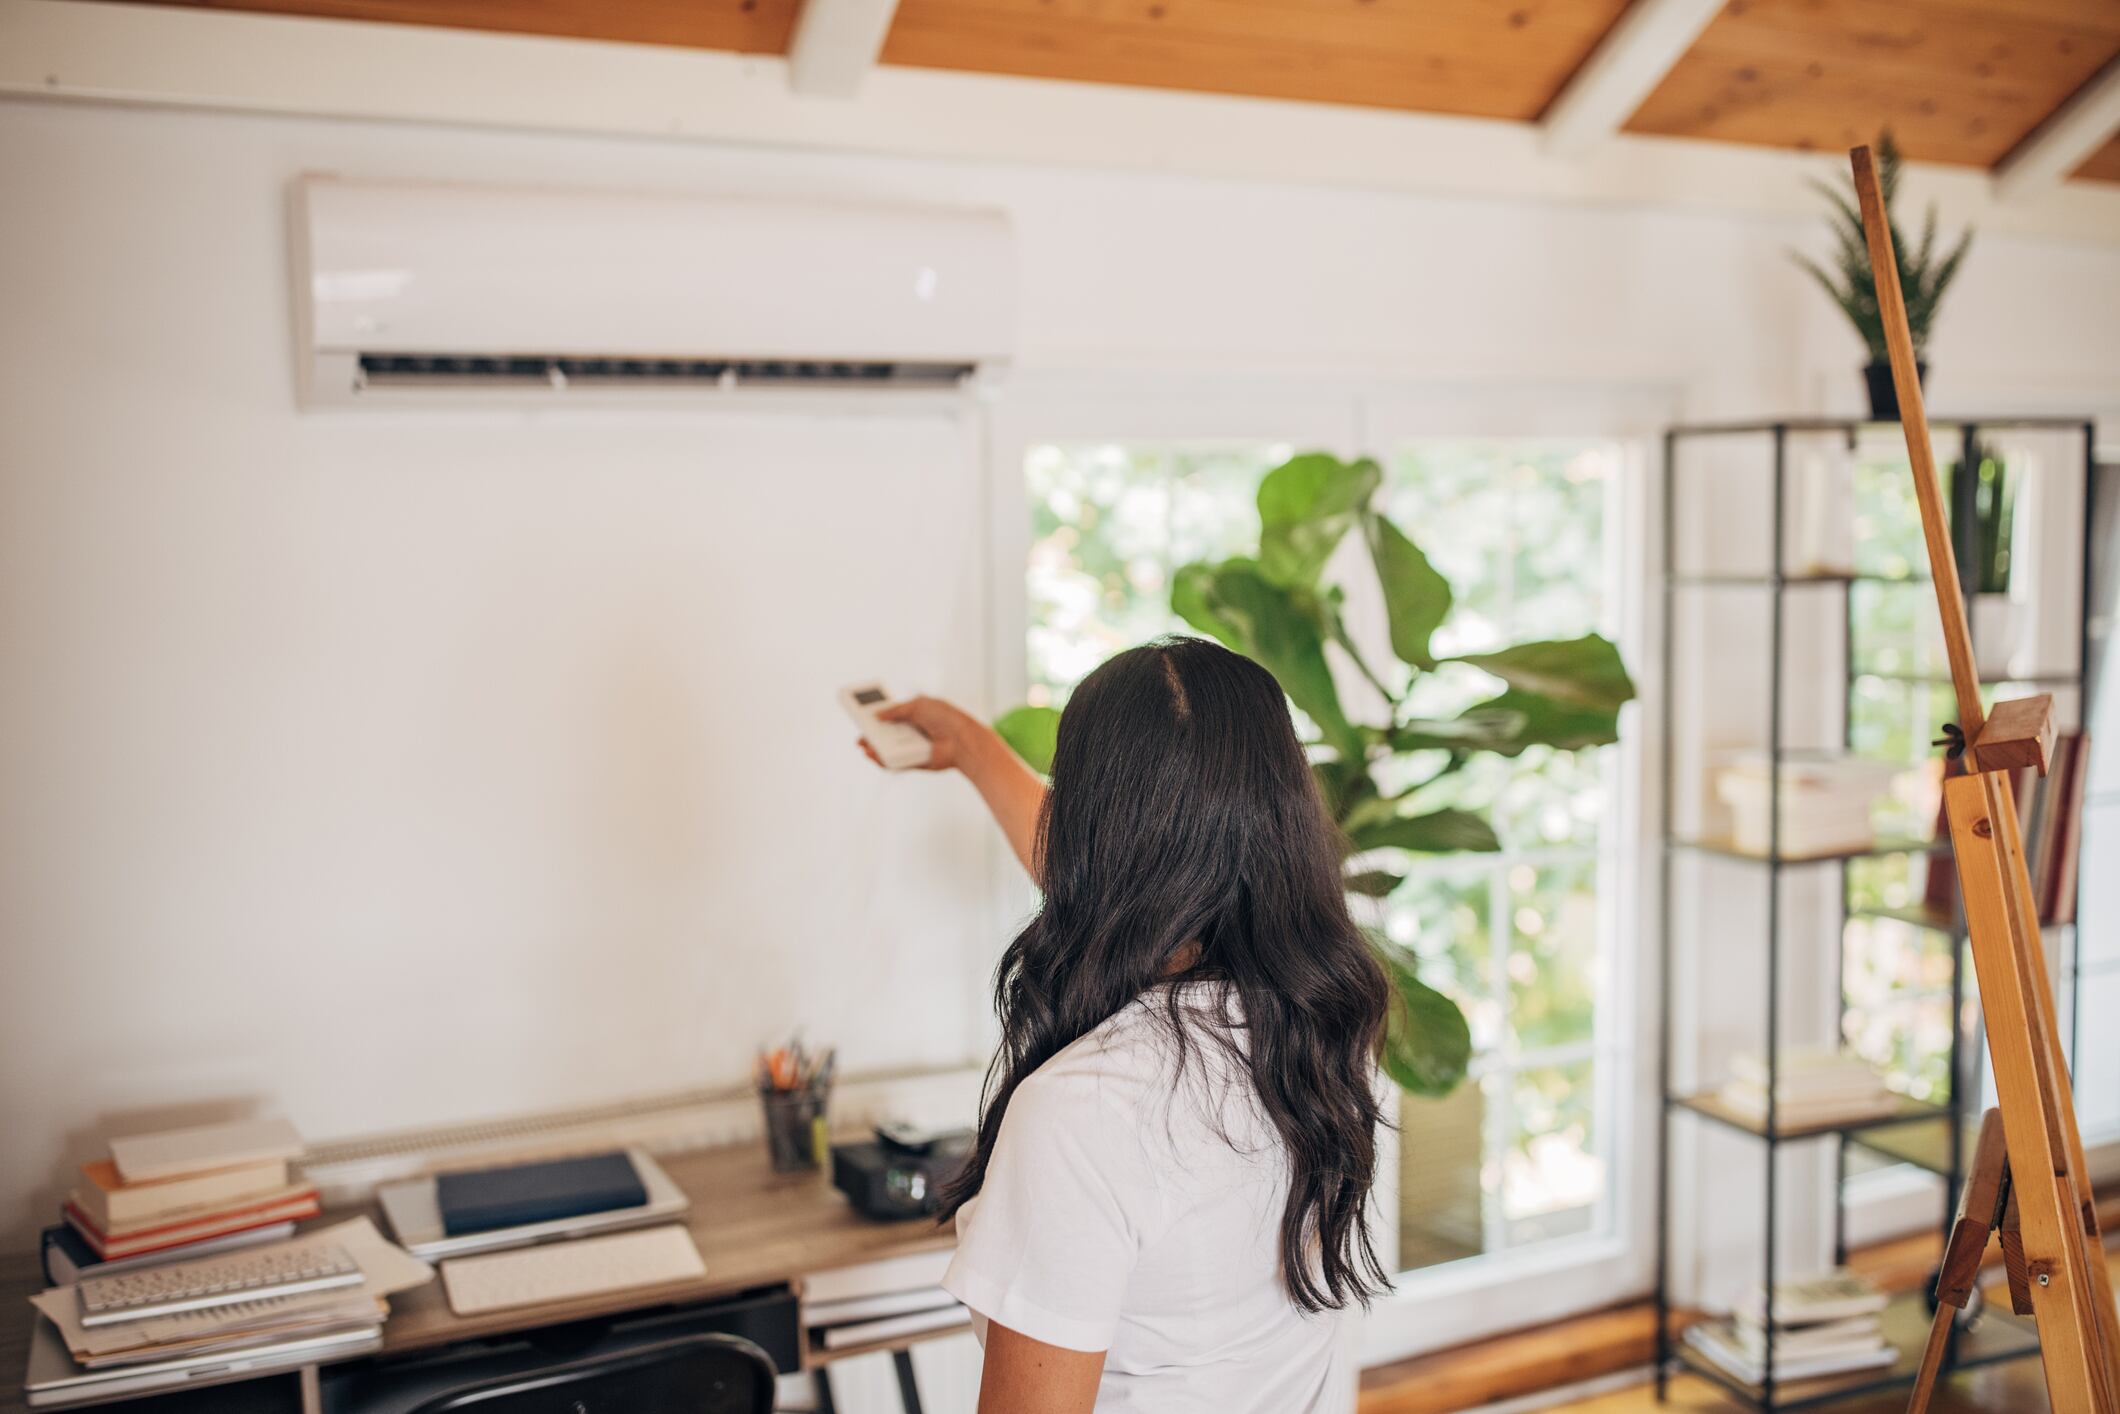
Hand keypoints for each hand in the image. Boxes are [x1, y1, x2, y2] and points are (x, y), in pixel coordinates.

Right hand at [858, 695, 975, 771]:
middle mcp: (912, 732)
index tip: (861, 714)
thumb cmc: (945, 718)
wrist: (962, 739)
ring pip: (889, 749)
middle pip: (887, 734)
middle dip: (872, 734)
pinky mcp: (915, 762)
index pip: (891, 715)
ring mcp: (913, 748)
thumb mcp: (918, 705)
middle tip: (860, 734)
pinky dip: (883, 761)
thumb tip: (876, 715)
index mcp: (914, 715)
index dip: (877, 715)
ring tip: (863, 745)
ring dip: (874, 748)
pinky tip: (874, 756)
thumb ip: (895, 710)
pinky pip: (896, 763)